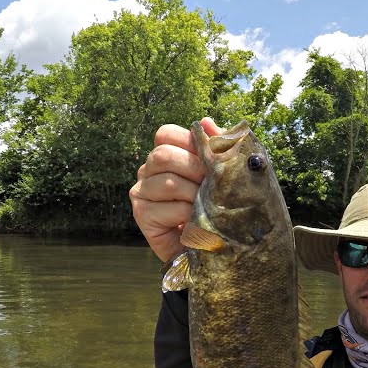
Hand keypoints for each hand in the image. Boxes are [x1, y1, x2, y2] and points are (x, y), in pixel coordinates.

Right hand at [129, 117, 223, 261]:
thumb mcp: (226, 172)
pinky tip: (196, 221)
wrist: (213, 246)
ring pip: (167, 182)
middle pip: (164, 155)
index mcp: (166, 154)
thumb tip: (205, 121)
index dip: (189, 141)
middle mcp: (148, 170)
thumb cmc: (221, 205)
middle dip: (195, 169)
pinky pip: (166, 208)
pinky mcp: (141, 214)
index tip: (211, 158)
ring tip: (209, 206)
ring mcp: (141, 192)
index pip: (165, 133)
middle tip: (214, 185)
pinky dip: (188, 214)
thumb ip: (218, 146)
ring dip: (195, 194)